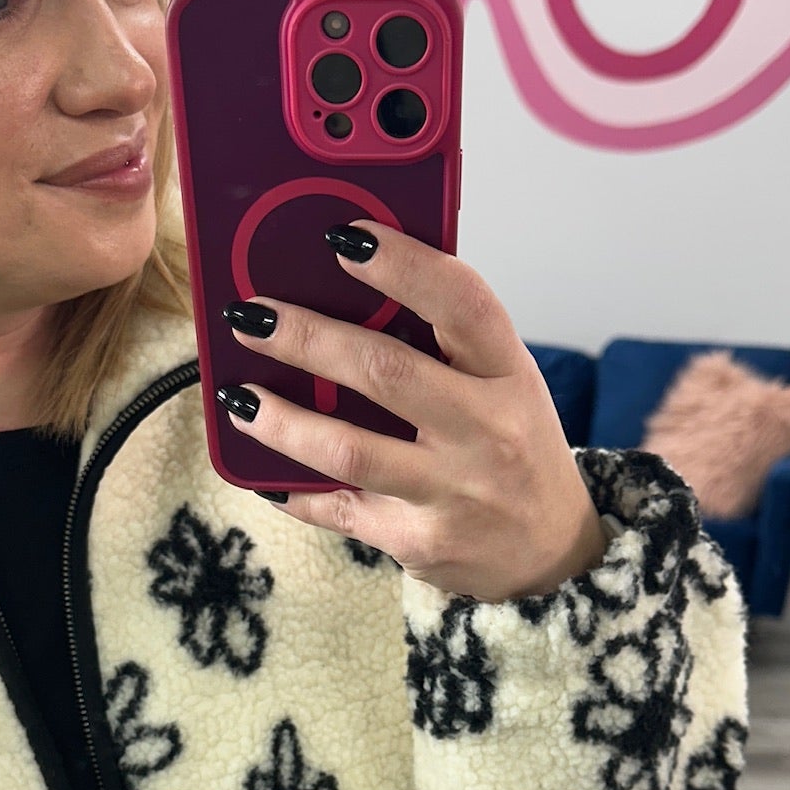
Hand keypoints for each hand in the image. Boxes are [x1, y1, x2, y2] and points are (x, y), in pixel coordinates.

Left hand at [219, 222, 609, 602]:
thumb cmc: (512, 449)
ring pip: (351, 450)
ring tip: (238, 396)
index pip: (462, 303)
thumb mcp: (503, 386)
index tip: (343, 237)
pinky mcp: (421, 542)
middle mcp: (488, 431)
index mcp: (509, 374)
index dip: (403, 265)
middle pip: (387, 372)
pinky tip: (258, 471)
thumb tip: (344, 287)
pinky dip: (292, 489)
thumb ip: (445, 344)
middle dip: (308, 338)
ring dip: (282, 420)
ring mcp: (454, 492)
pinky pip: (339, 510)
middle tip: (251, 315)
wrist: (552, 553)